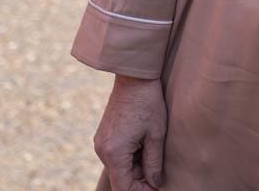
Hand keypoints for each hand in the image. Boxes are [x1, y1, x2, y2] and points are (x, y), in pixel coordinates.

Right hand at [94, 74, 166, 190]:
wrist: (134, 78)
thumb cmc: (148, 103)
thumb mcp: (156, 135)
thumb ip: (154, 163)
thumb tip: (155, 184)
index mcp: (114, 153)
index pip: (123, 188)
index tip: (155, 186)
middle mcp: (102, 151)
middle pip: (120, 179)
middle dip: (139, 179)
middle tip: (158, 168)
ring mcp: (100, 143)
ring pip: (119, 168)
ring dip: (135, 166)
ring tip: (151, 148)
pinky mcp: (102, 137)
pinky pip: (115, 156)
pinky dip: (129, 156)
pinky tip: (143, 142)